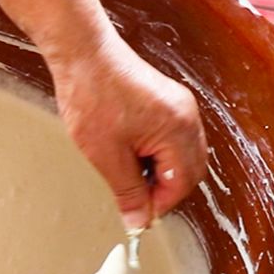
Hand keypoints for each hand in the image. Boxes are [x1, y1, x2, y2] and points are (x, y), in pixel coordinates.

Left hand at [49, 34, 208, 229]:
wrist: (84, 52)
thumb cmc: (92, 94)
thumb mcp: (106, 155)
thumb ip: (128, 192)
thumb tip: (139, 221)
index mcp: (177, 130)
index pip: (182, 183)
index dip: (160, 203)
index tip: (138, 213)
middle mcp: (188, 117)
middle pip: (190, 172)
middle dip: (164, 188)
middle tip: (135, 196)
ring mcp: (182, 107)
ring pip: (185, 157)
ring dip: (162, 172)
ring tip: (129, 169)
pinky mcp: (172, 101)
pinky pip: (177, 139)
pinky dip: (161, 154)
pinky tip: (134, 151)